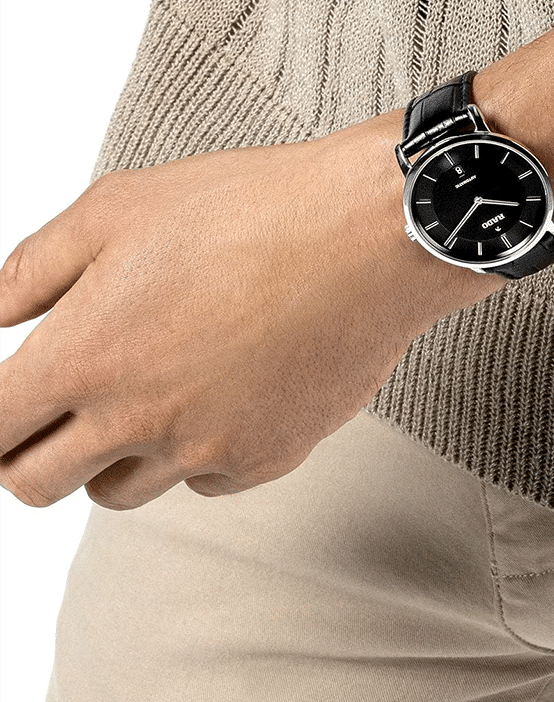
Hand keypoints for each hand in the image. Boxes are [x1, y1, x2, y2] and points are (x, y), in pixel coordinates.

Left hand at [0, 111, 502, 509]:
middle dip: (27, 452)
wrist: (368, 237)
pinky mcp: (265, 459)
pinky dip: (193, 451)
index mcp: (85, 356)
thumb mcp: (116, 209)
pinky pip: (201, 480)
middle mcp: (137, 421)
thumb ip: (32, 272)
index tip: (3, 405)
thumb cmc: (250, 209)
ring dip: (111, 454)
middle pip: (35, 484)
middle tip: (52, 413)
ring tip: (145, 392)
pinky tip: (219, 390)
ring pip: (117, 491)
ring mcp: (205, 449)